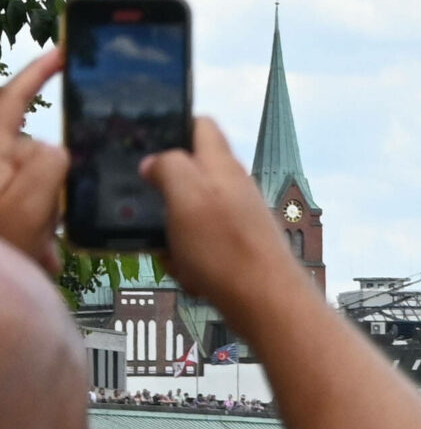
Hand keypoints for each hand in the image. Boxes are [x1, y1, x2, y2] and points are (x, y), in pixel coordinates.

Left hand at [0, 48, 64, 265]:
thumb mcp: (28, 207)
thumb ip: (48, 165)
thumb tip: (57, 148)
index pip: (11, 99)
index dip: (37, 74)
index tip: (62, 54)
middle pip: (34, 148)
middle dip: (48, 180)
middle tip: (46, 220)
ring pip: (36, 181)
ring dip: (42, 212)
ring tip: (35, 242)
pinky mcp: (1, 204)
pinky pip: (30, 204)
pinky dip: (37, 227)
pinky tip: (36, 250)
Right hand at [141, 117, 295, 313]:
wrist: (267, 303)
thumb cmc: (226, 249)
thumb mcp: (186, 196)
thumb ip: (169, 167)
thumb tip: (154, 160)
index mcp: (222, 166)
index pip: (201, 126)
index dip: (173, 126)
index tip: (145, 140)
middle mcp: (235, 187)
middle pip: (190, 174)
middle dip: (164, 192)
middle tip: (145, 208)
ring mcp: (239, 218)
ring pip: (190, 216)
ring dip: (173, 234)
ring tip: (170, 252)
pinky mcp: (239, 247)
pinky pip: (200, 247)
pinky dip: (189, 260)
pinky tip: (190, 275)